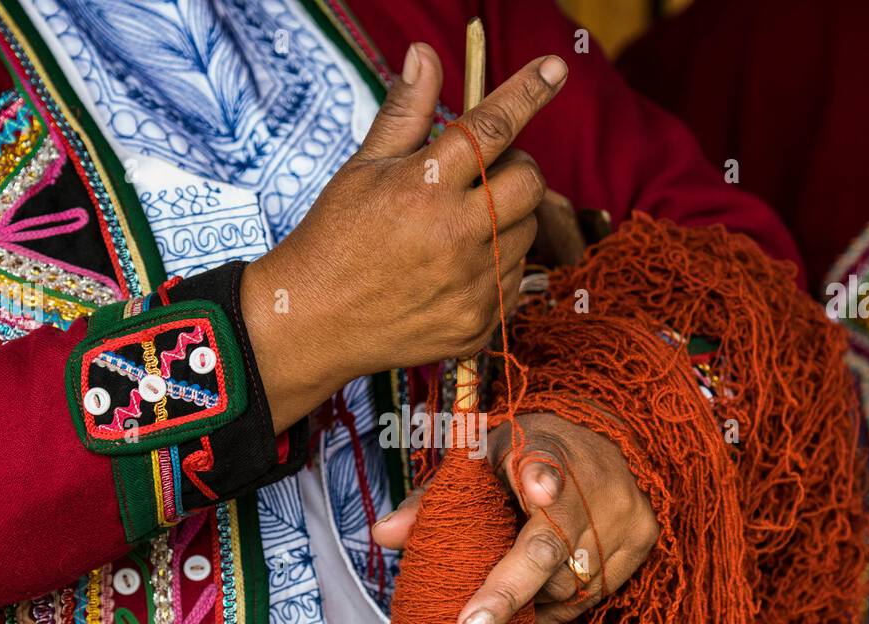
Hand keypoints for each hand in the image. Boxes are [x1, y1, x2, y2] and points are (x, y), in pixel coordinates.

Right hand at [240, 43, 568, 431]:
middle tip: (482, 175)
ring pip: (527, 231)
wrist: (313, 322)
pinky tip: (455, 270)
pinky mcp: (478, 324)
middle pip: (530, 181)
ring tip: (458, 228)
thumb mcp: (363, 168)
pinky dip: (496, 267)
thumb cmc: (336, 237)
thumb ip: (406, 112)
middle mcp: (453, 237)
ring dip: (506, 220)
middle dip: (516, 168)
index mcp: (422, 188)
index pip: (491, 128)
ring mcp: (470, 286)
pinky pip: (516, 280)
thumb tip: (425, 54)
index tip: (554, 69)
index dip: (528, 93)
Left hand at [372, 413, 658, 623]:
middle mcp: (592, 477)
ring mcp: (624, 510)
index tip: (538, 487)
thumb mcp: (477, 463)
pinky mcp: (644, 537)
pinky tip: (538, 600)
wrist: (600, 440)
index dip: (541, 476)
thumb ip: (433, 500)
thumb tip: (383, 536)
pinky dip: (558, 607)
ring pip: (571, 583)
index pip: (543, 460)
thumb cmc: (522, 456)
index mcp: (541, 445)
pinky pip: (594, 597)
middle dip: (507, 591)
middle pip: (550, 546)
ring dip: (531, 600)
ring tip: (504, 593)